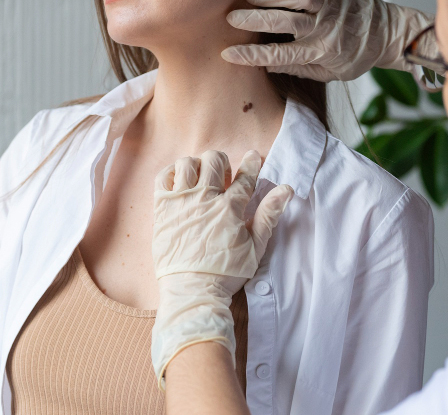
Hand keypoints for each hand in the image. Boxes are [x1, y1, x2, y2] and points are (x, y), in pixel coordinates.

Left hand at [151, 150, 293, 387]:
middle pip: (214, 160)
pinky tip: (180, 183)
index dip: (251, 163)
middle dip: (222, 163)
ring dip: (197, 166)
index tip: (253, 156)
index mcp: (230, 208)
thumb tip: (286, 190)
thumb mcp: (255, 247)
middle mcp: (205, 199)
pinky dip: (172, 174)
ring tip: (200, 180)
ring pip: (187, 163)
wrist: (192, 290)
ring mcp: (181, 201)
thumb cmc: (225, 272)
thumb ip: (269, 215)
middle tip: (223, 177)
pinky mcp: (162, 208)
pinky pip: (163, 177)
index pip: (245, 175)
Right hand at [222, 0, 431, 80]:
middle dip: (254, 20)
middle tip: (229, 18)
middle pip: (284, 22)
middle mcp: (325, 27)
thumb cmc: (357, 55)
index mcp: (322, 52)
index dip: (252, 55)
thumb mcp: (330, 74)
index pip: (281, 55)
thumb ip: (298, 69)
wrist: (389, 30)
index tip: (228, 54)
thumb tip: (266, 66)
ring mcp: (329, 4)